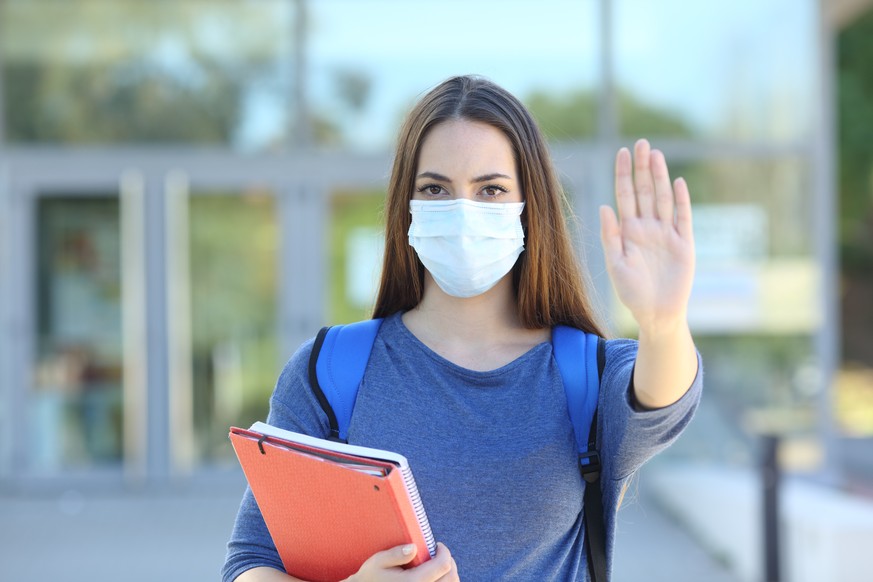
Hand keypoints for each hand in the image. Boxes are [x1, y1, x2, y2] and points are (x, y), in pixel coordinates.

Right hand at [345, 542, 458, 581]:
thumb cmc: (370, 577)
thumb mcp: (378, 561)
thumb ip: (396, 554)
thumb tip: (414, 547)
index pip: (443, 565)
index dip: (444, 552)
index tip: (437, 545)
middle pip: (451, 578)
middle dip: (449, 562)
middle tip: (439, 554)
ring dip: (449, 575)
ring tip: (438, 566)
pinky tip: (435, 578)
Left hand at [599, 139, 694, 333]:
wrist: (656, 313)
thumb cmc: (632, 292)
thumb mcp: (615, 264)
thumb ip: (611, 236)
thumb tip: (604, 206)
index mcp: (628, 231)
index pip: (625, 195)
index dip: (624, 174)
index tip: (622, 152)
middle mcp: (647, 227)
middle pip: (645, 191)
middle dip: (642, 167)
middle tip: (641, 143)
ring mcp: (666, 233)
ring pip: (663, 198)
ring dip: (660, 177)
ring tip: (655, 155)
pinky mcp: (684, 244)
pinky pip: (683, 217)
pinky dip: (681, 200)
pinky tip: (677, 182)